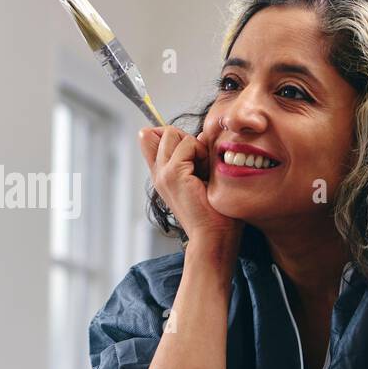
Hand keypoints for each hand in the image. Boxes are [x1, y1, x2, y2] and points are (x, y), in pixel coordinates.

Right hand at [138, 124, 243, 246]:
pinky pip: (187, 143)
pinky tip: (206, 174)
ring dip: (195, 146)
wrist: (213, 237)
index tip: (194, 155)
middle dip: (188, 140)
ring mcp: (162, 173)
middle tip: (202, 165)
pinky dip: (201, 152)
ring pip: (172, 133)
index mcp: (162, 174)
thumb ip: (197, 155)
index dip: (174, 136)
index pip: (151, 137)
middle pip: (164, 131)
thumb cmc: (215, 212)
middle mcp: (158, 173)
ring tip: (204, 171)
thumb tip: (202, 133)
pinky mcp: (173, 174)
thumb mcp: (203, 177)